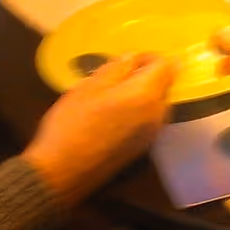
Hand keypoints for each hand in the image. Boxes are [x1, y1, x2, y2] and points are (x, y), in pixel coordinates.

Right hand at [22, 53, 175, 205]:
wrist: (63, 172)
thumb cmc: (72, 123)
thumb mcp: (88, 87)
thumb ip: (116, 68)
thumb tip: (133, 57)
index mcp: (146, 95)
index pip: (166, 65)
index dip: (149, 57)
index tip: (127, 60)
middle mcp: (157, 114)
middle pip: (166, 84)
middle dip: (148, 75)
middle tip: (118, 76)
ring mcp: (152, 133)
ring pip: (158, 103)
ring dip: (144, 93)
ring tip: (114, 94)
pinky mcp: (143, 148)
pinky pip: (150, 120)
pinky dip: (139, 110)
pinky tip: (114, 114)